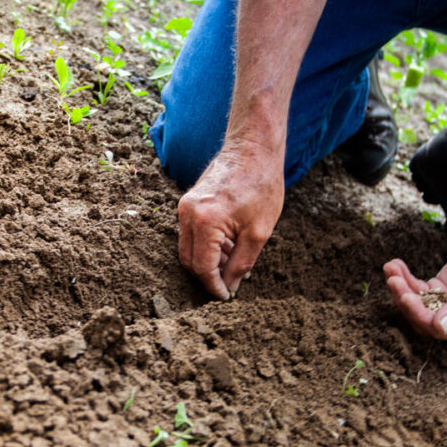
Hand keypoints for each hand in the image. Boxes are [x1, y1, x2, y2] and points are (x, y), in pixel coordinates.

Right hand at [177, 140, 283, 299]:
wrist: (253, 148)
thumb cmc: (261, 185)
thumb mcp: (259, 232)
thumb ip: (241, 264)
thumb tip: (230, 286)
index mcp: (205, 222)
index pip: (202, 267)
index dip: (214, 287)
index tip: (226, 297)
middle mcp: (188, 214)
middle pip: (189, 260)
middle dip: (208, 276)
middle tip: (230, 284)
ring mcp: (185, 207)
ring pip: (188, 248)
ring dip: (208, 261)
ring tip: (235, 261)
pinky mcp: (188, 202)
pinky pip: (191, 233)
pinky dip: (206, 245)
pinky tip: (229, 245)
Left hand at [383, 235, 446, 340]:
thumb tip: (441, 328)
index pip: (440, 330)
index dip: (421, 315)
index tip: (407, 297)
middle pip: (423, 318)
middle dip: (405, 300)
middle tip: (393, 281)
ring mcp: (445, 305)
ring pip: (416, 303)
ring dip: (400, 287)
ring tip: (390, 269)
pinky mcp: (438, 289)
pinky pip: (417, 288)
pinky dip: (404, 278)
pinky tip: (394, 265)